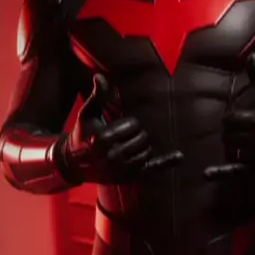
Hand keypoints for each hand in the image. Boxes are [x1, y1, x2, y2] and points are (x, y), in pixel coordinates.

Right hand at [56, 74, 182, 183]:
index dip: (128, 124)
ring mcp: (122, 169)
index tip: (117, 128)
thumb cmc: (83, 135)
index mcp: (104, 138)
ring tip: (129, 147)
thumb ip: (98, 96)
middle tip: (124, 139)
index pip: (133, 125)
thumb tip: (100, 76)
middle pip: (143, 138)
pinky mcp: (129, 177)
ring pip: (147, 151)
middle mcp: (114, 156)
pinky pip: (151, 168)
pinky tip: (179, 156)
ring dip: (143, 147)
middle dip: (137, 135)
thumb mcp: (88, 115)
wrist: (74, 164)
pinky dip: (166, 162)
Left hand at [204, 54, 254, 179]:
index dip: (229, 117)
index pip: (231, 119)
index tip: (234, 116)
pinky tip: (207, 173)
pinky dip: (222, 172)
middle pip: (228, 136)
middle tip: (236, 128)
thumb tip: (251, 56)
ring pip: (231, 150)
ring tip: (238, 138)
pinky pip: (238, 171)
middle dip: (228, 130)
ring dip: (230, 144)